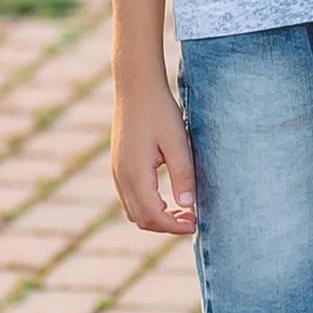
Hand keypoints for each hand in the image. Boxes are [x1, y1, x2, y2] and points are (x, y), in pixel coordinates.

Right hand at [110, 77, 196, 238]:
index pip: (152, 216)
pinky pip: (129, 197)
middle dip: (166, 225)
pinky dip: (147, 205)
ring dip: (156, 216)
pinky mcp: (117, 164)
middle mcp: (121, 176)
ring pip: (132, 210)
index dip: (174, 226)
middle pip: (140, 219)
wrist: (135, 85)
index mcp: (135, 173)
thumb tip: (188, 205)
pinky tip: (166, 196)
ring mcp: (116, 171)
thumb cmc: (159, 111)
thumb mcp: (177, 141)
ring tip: (182, 209)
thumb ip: (182, 174)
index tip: (195, 223)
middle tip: (191, 219)